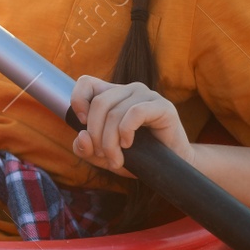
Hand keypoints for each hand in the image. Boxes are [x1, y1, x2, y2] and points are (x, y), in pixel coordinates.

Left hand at [69, 75, 193, 176]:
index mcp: (113, 95)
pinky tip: (128, 145)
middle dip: (95, 134)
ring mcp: (147, 95)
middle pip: (99, 103)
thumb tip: (81, 136)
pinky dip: (126, 131)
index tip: (82, 124)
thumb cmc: (137, 157)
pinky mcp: (162, 106)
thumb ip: (86, 148)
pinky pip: (135, 112)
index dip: (78, 100)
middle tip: (103, 156)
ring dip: (110, 142)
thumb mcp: (103, 156)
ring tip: (116, 160)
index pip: (86, 83)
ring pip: (115, 113)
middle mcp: (129, 90)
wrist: (171, 166)